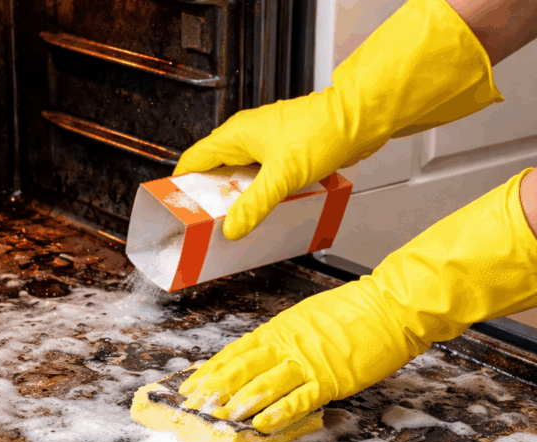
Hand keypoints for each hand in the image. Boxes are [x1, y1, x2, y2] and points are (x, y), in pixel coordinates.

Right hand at [174, 0, 501, 240]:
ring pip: (241, 177)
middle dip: (211, 199)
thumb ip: (255, 204)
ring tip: (238, 222)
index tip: (177, 207)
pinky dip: (261, 196)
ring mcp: (267, 145)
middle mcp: (247, 138)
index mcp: (236, 135)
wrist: (359, 118)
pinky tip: (268, 212)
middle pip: (216, 172)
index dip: (181, 185)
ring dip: (240, 199)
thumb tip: (233, 228)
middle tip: (209, 224)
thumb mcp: (282, 175)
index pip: (193, 161)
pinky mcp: (286, 153)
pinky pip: (264, 179)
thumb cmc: (322, 130)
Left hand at [181, 171, 536, 432]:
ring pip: (264, 384)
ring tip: (218, 416)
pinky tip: (260, 423)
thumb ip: (286, 340)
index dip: (211, 370)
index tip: (191, 384)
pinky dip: (277, 412)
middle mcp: (288, 343)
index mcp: (281, 329)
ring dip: (239, 402)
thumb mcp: (310, 319)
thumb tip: (263, 360)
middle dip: (215, 388)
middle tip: (194, 405)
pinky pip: (298, 398)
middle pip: (242, 368)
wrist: (395, 305)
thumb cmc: (358, 311)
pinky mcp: (331, 377)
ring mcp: (309, 361)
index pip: (236, 352)